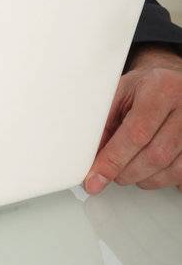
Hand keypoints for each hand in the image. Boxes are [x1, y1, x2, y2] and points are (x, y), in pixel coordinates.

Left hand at [84, 47, 181, 193]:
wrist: (174, 85)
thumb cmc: (147, 87)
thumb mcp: (122, 91)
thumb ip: (106, 120)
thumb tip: (92, 154)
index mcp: (161, 89)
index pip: (136, 132)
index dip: (113, 158)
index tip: (96, 176)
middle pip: (154, 155)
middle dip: (125, 172)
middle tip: (109, 173)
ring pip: (169, 170)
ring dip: (142, 178)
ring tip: (127, 169)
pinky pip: (180, 175)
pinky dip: (160, 179)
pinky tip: (148, 169)